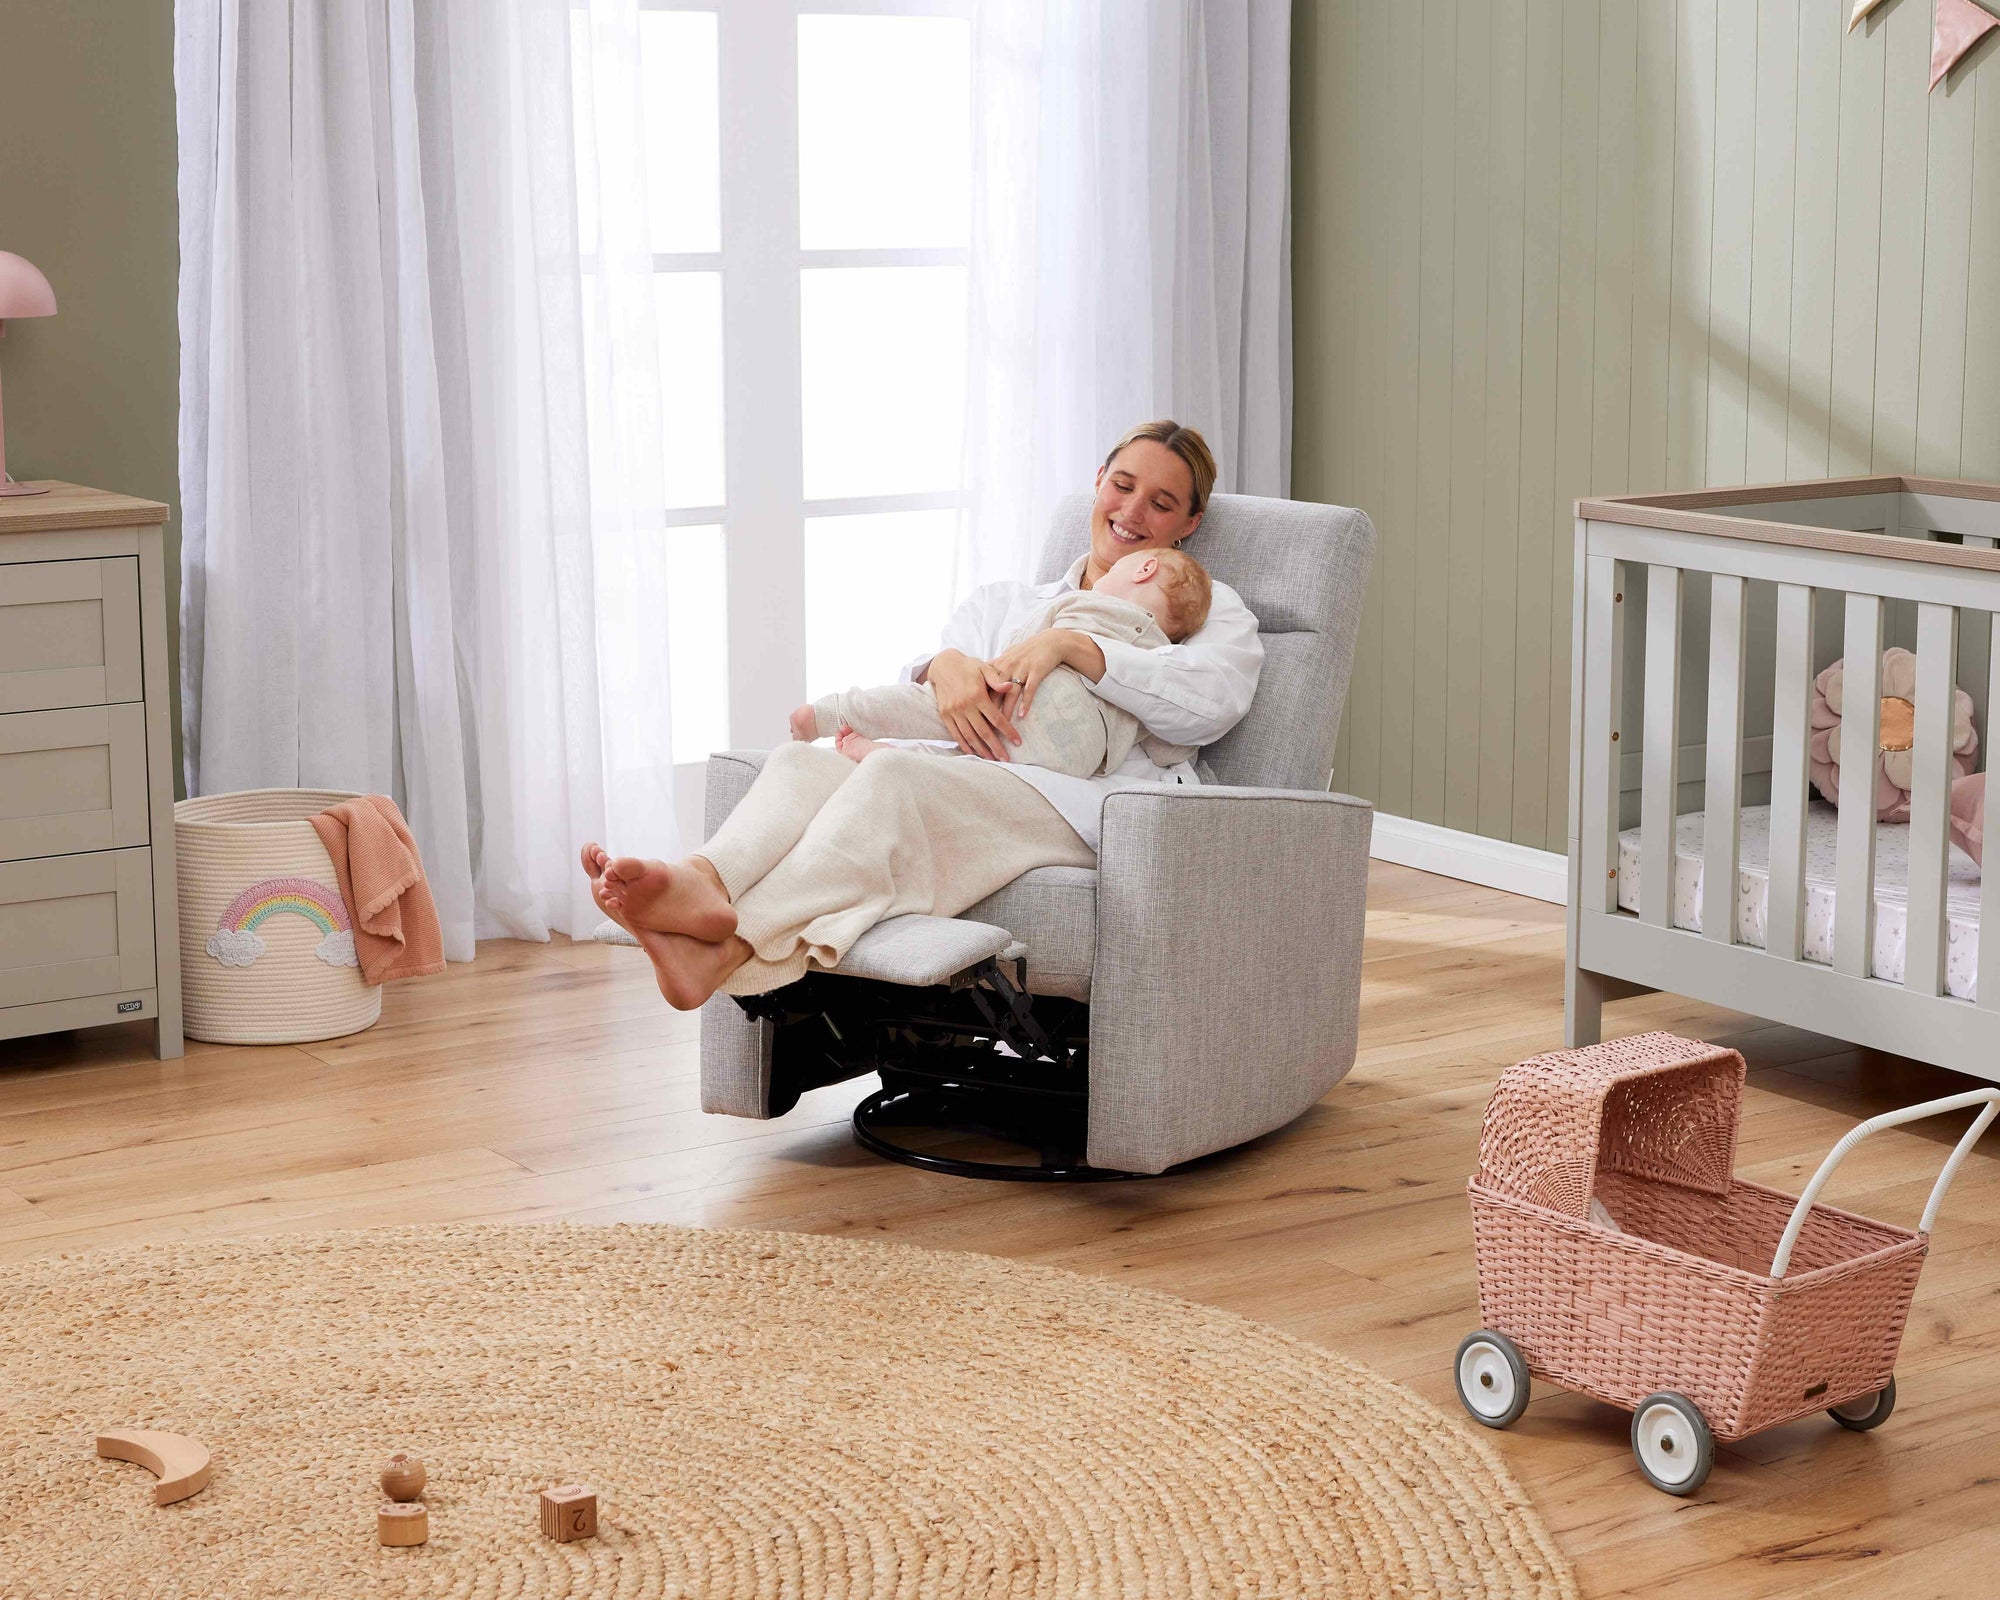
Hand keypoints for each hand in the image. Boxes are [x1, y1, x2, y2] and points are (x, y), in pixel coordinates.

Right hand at [923, 648, 1021, 760]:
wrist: (943, 664)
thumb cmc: (968, 666)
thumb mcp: (984, 668)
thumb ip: (997, 680)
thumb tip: (1011, 686)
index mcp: (977, 695)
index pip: (996, 718)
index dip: (1008, 731)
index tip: (1018, 742)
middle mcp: (965, 705)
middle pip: (984, 732)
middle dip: (996, 747)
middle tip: (1006, 759)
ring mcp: (953, 711)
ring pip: (969, 736)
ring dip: (981, 750)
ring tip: (992, 759)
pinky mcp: (945, 714)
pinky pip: (956, 734)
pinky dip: (965, 745)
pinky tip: (973, 753)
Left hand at [987, 629, 1104, 720]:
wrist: (1049, 642)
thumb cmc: (1027, 651)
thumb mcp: (1007, 657)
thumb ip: (993, 669)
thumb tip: (979, 682)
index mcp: (998, 665)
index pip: (983, 686)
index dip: (977, 702)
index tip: (972, 718)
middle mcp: (1007, 667)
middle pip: (994, 692)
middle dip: (989, 711)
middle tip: (984, 728)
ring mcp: (1021, 669)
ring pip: (1010, 693)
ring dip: (1006, 711)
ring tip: (1002, 727)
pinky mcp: (1036, 671)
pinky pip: (1029, 689)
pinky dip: (1025, 702)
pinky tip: (1022, 715)